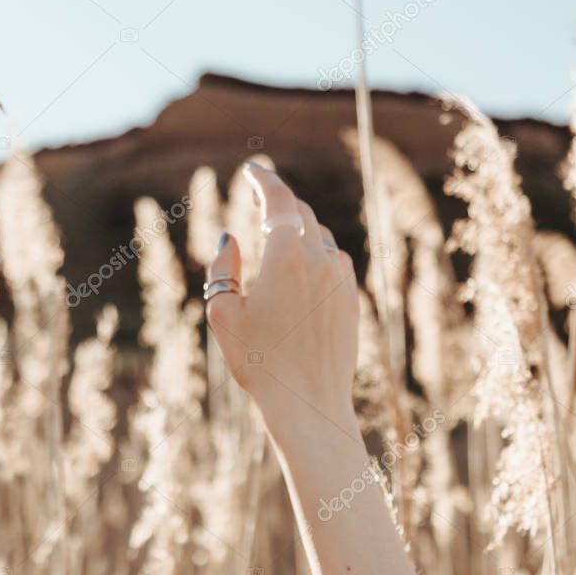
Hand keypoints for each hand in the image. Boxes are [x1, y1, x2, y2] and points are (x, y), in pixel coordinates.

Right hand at [206, 162, 358, 435]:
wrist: (308, 404)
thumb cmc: (258, 362)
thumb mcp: (223, 312)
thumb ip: (222, 268)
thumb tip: (231, 238)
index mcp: (286, 258)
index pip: (278, 200)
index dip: (263, 179)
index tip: (251, 171)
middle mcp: (320, 261)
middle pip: (300, 213)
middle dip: (277, 202)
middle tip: (256, 198)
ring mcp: (342, 279)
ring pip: (319, 237)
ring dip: (296, 229)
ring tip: (275, 235)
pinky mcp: (352, 300)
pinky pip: (333, 262)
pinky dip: (314, 253)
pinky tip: (299, 268)